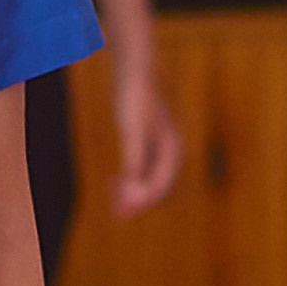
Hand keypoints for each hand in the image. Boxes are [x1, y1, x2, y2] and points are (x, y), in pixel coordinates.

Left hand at [108, 71, 182, 216]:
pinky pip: (142, 167)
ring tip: (114, 202)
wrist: (133, 71)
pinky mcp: (147, 140)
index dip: (143, 202)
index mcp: (172, 148)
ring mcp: (159, 145)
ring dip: (133, 192)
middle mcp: (169, 149)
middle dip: (138, 201)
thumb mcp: (132, 132)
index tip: (125, 213)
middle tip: (117, 214)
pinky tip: (116, 182)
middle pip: (157, 185)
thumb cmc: (134, 99)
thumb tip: (133, 190)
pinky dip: (130, 179)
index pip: (161, 185)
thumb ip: (134, 161)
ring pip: (149, 178)